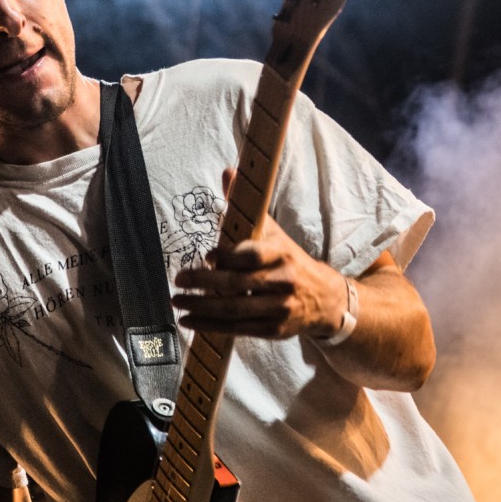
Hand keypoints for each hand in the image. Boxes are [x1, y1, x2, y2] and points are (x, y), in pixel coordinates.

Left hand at [171, 169, 346, 339]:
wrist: (323, 298)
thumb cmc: (288, 259)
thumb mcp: (272, 232)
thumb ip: (246, 206)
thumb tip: (229, 172)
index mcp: (281, 254)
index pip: (252, 256)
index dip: (229, 257)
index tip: (208, 256)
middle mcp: (282, 282)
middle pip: (237, 284)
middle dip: (203, 282)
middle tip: (179, 279)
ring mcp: (278, 308)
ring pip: (234, 310)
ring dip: (201, 307)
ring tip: (177, 302)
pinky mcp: (273, 330)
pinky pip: (237, 329)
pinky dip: (211, 326)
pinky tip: (190, 321)